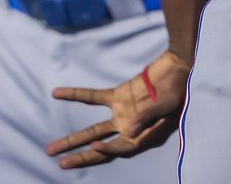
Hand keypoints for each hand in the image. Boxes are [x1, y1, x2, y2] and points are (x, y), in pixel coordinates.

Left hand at [45, 50, 189, 169]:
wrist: (179, 67)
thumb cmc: (179, 89)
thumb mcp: (168, 104)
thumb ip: (150, 117)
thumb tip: (129, 131)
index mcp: (144, 137)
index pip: (121, 149)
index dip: (109, 149)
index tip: (95, 146)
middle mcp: (129, 130)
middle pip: (101, 149)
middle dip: (81, 157)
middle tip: (60, 163)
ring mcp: (122, 114)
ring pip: (93, 131)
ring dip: (73, 140)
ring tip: (52, 149)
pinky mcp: (118, 96)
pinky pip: (93, 97)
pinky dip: (76, 95)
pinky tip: (57, 93)